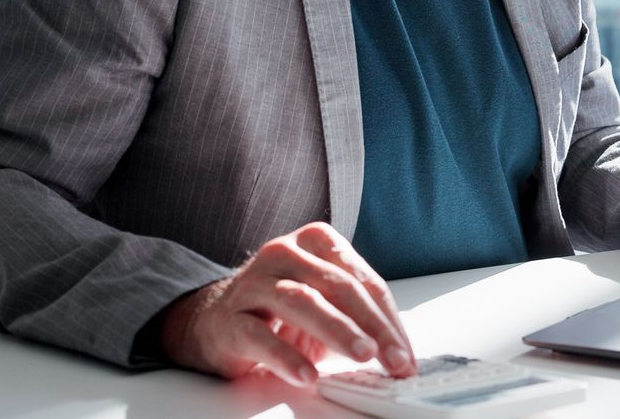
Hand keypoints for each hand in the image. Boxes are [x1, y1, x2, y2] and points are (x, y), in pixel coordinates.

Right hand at [158, 222, 416, 385]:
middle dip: (371, 324)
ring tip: (362, 355)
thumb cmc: (278, 310)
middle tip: (391, 355)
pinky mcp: (229, 317)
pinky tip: (307, 375)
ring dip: (337, 329)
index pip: (362, 279)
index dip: (387, 318)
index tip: (404, 352)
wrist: (215, 319)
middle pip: (337, 286)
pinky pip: (260, 336)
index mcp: (316, 243)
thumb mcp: (324, 304)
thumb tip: (399, 352)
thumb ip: (358, 317)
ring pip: (301, 301)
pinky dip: (287, 357)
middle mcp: (284, 253)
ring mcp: (254, 283)